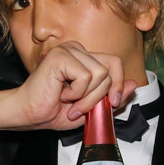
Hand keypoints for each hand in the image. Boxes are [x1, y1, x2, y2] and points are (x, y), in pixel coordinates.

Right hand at [0, 42, 136, 131]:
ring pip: (101, 75)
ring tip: (69, 102)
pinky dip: (76, 93)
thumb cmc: (54, 110)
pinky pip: (86, 76)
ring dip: (87, 97)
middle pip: (111, 68)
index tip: (111, 104)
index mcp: (85, 58)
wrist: (30, 115)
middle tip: (81, 108)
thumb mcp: (92, 107)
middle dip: (101, 95)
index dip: (118, 85)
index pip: (115, 63)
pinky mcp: (61, 56)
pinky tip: (61, 94)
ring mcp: (69, 50)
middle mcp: (78, 49)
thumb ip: (113, 96)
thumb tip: (133, 85)